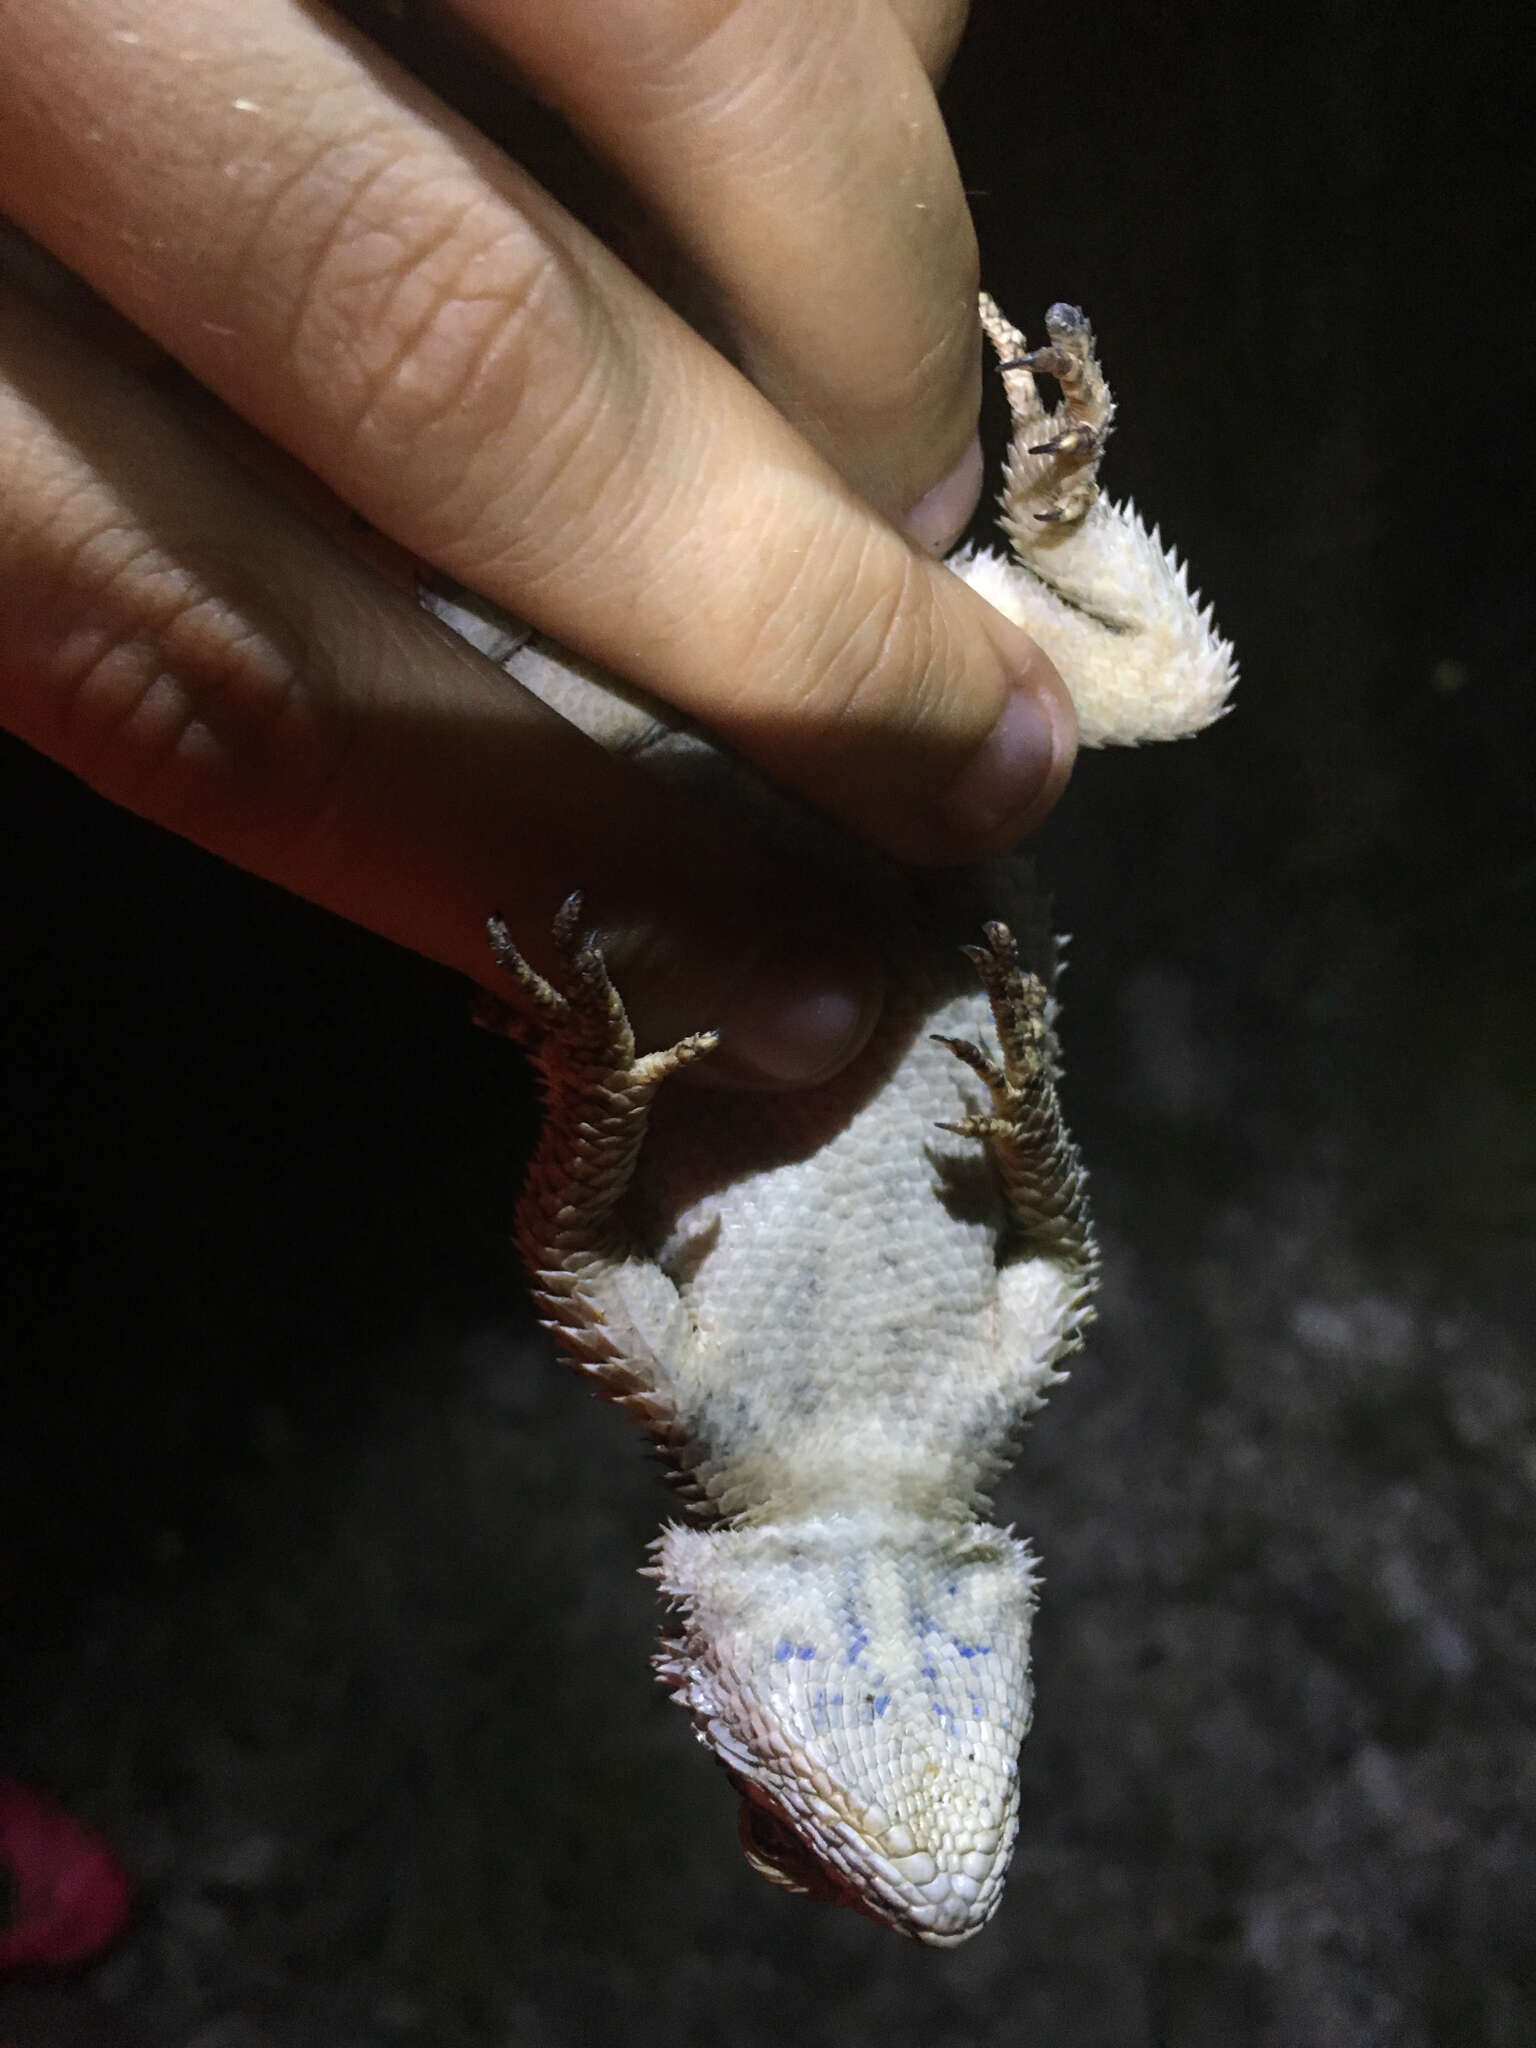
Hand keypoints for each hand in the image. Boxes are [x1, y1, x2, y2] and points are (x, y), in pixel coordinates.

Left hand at [0, 0, 1074, 1083]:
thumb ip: (147, 588)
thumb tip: (534, 780)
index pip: (215, 654)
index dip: (527, 845)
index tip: (771, 982)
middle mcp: (22, 28)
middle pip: (451, 356)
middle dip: (774, 614)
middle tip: (982, 764)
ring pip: (668, 51)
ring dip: (860, 316)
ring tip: (920, 483)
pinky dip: (851, 47)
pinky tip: (863, 134)